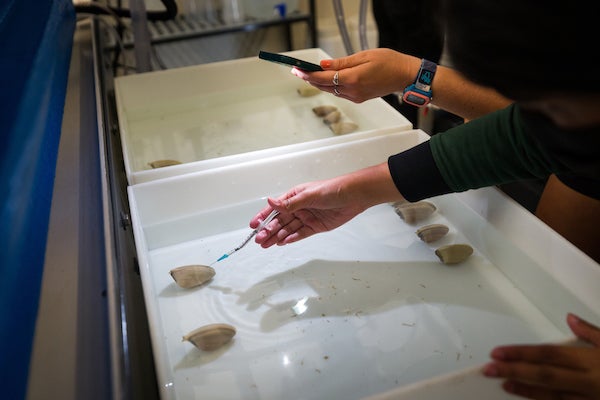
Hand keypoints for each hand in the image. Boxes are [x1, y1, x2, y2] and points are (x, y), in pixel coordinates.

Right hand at [249, 179, 366, 247]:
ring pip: (288, 229)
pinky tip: (283, 242)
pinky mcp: (315, 227)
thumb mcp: (309, 196)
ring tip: (266, 245)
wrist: (354, 197)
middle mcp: (298, 207)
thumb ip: (289, 203)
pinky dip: (292, 238)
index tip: (253, 225)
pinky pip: (301, 234)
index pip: (275, 207)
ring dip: (277, 236)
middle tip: (259, 240)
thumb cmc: (332, 190)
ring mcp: (306, 218)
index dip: (263, 216)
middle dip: (268, 230)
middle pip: (280, 221)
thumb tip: (270, 201)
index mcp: (294, 196)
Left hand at [291, 48, 419, 102]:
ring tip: (308, 74)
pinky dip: (331, 86)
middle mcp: (353, 91)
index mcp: (353, 79)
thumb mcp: (364, 56)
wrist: (405, 76)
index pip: (324, 77)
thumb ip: (342, 62)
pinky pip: (340, 93)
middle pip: (325, 86)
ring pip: (331, 91)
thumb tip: (323, 64)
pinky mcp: (359, 98)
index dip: (309, 74)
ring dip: (319, 83)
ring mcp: (356, 97)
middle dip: (310, 79)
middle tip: (298, 71)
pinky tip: (326, 79)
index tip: (298, 70)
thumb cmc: (389, 62)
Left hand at [483, 313, 599, 398]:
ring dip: (526, 390)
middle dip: (514, 370)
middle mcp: (588, 381)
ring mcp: (590, 399)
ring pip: (553, 396)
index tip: (497, 352)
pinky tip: (528, 396)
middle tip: (489, 368)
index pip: (548, 354)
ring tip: (504, 384)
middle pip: (544, 374)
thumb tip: (570, 318)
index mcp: (590, 360)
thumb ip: (591, 332)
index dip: (520, 353)